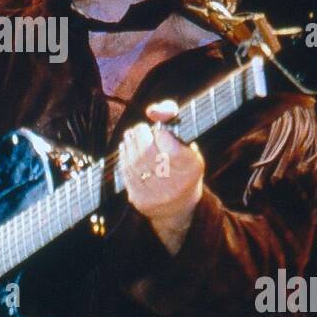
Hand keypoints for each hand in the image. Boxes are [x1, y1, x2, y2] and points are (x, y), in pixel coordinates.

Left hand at [119, 99, 203, 251]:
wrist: (179, 205)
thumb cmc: (182, 164)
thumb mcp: (186, 140)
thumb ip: (172, 116)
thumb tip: (152, 110)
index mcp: (191, 168)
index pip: (173, 149)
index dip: (162, 134)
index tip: (159, 129)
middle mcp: (176, 185)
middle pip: (148, 154)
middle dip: (140, 136)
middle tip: (140, 128)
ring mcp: (156, 195)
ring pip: (135, 163)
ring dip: (130, 143)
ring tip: (132, 134)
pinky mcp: (140, 200)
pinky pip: (127, 173)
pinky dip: (124, 156)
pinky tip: (126, 147)